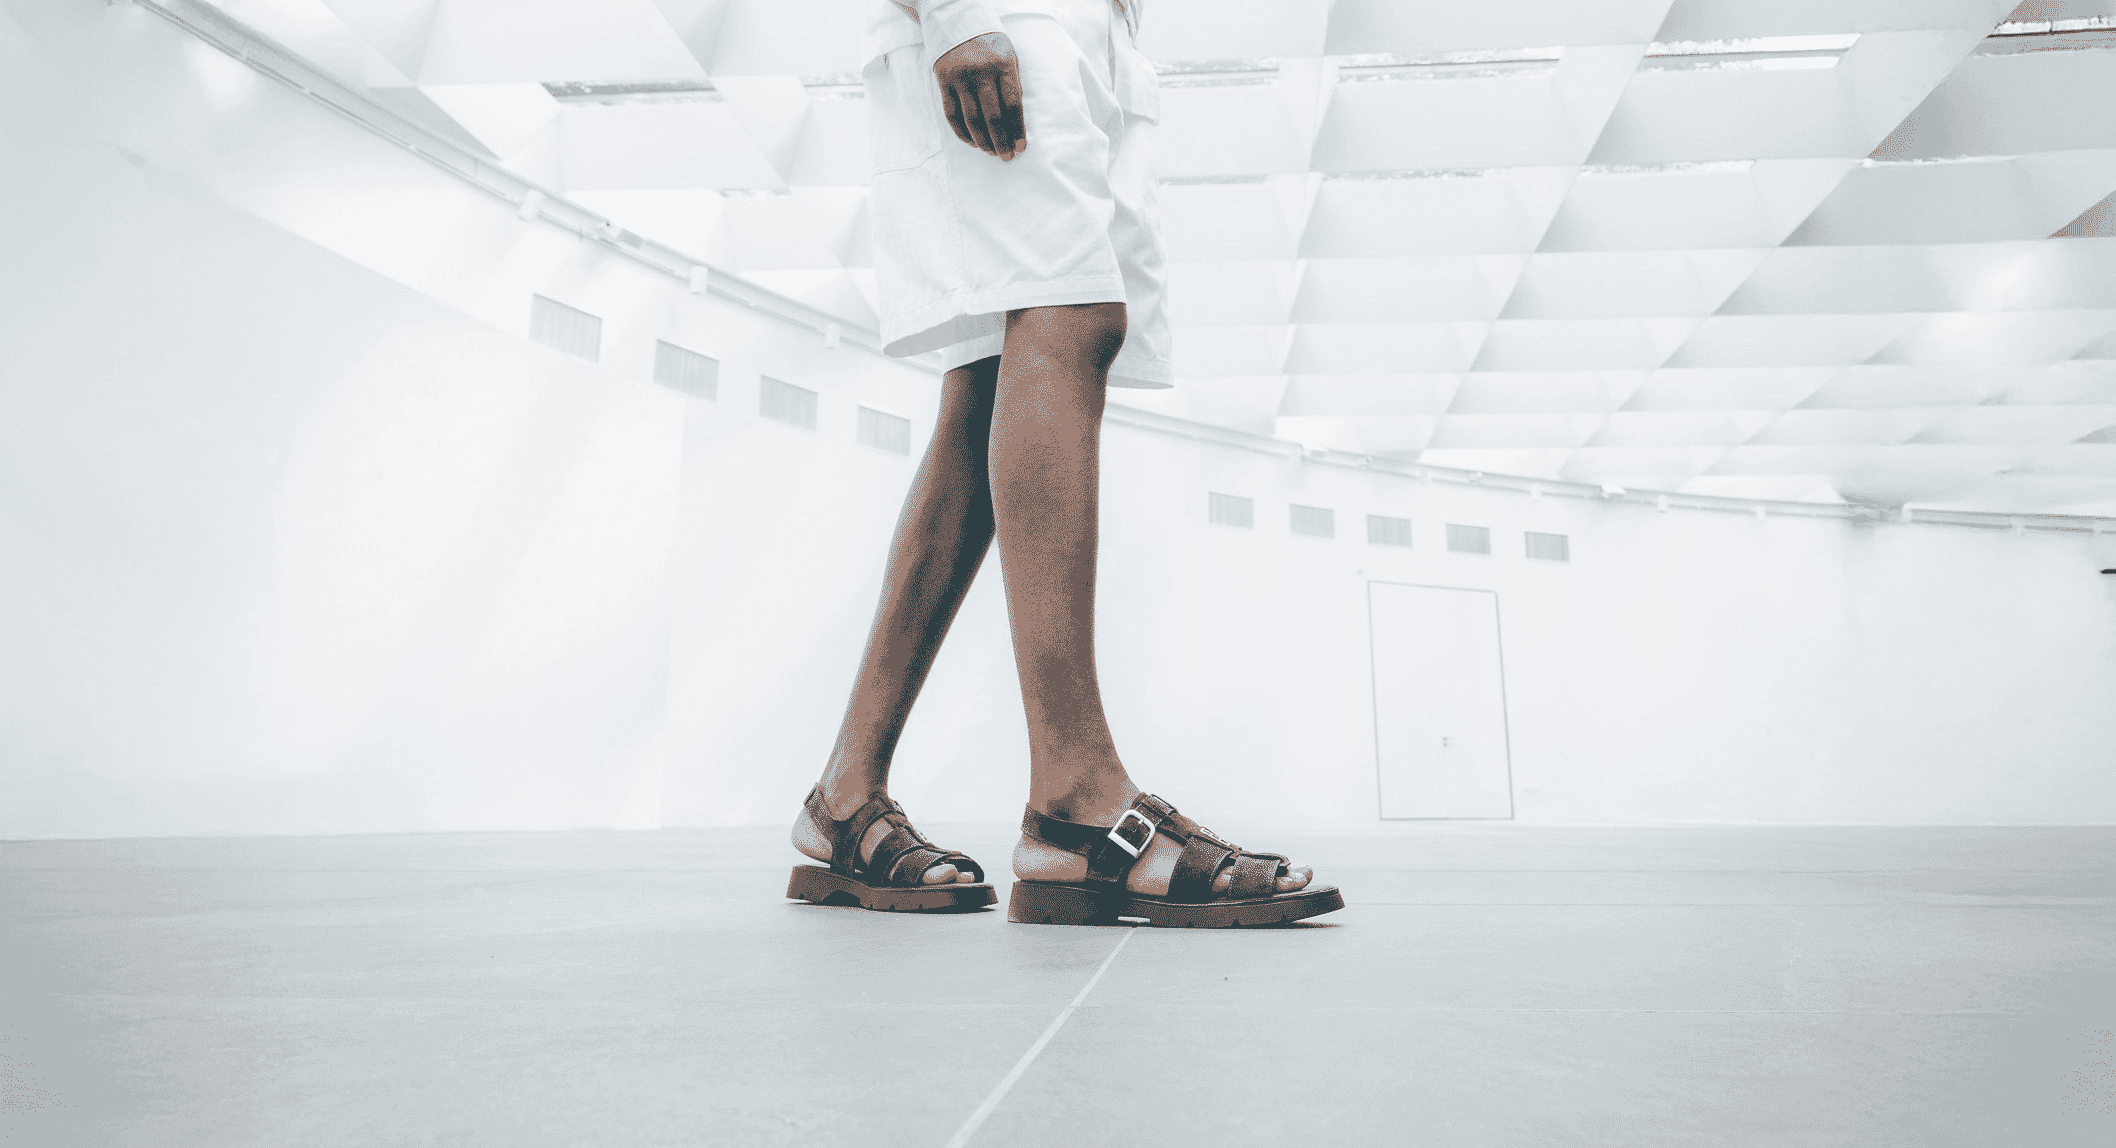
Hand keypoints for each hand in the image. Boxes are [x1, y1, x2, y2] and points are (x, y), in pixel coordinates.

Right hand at [934, 32, 1025, 159]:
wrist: (957, 19)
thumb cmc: (990, 43)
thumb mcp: (1008, 57)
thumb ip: (1012, 84)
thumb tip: (1015, 119)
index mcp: (1002, 65)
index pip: (1012, 105)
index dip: (1017, 130)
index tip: (1021, 148)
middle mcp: (980, 72)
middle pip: (992, 117)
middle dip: (1000, 141)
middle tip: (1006, 157)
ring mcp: (960, 77)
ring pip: (971, 119)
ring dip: (982, 140)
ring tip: (990, 152)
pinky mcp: (943, 81)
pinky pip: (952, 114)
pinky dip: (962, 132)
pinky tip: (971, 142)